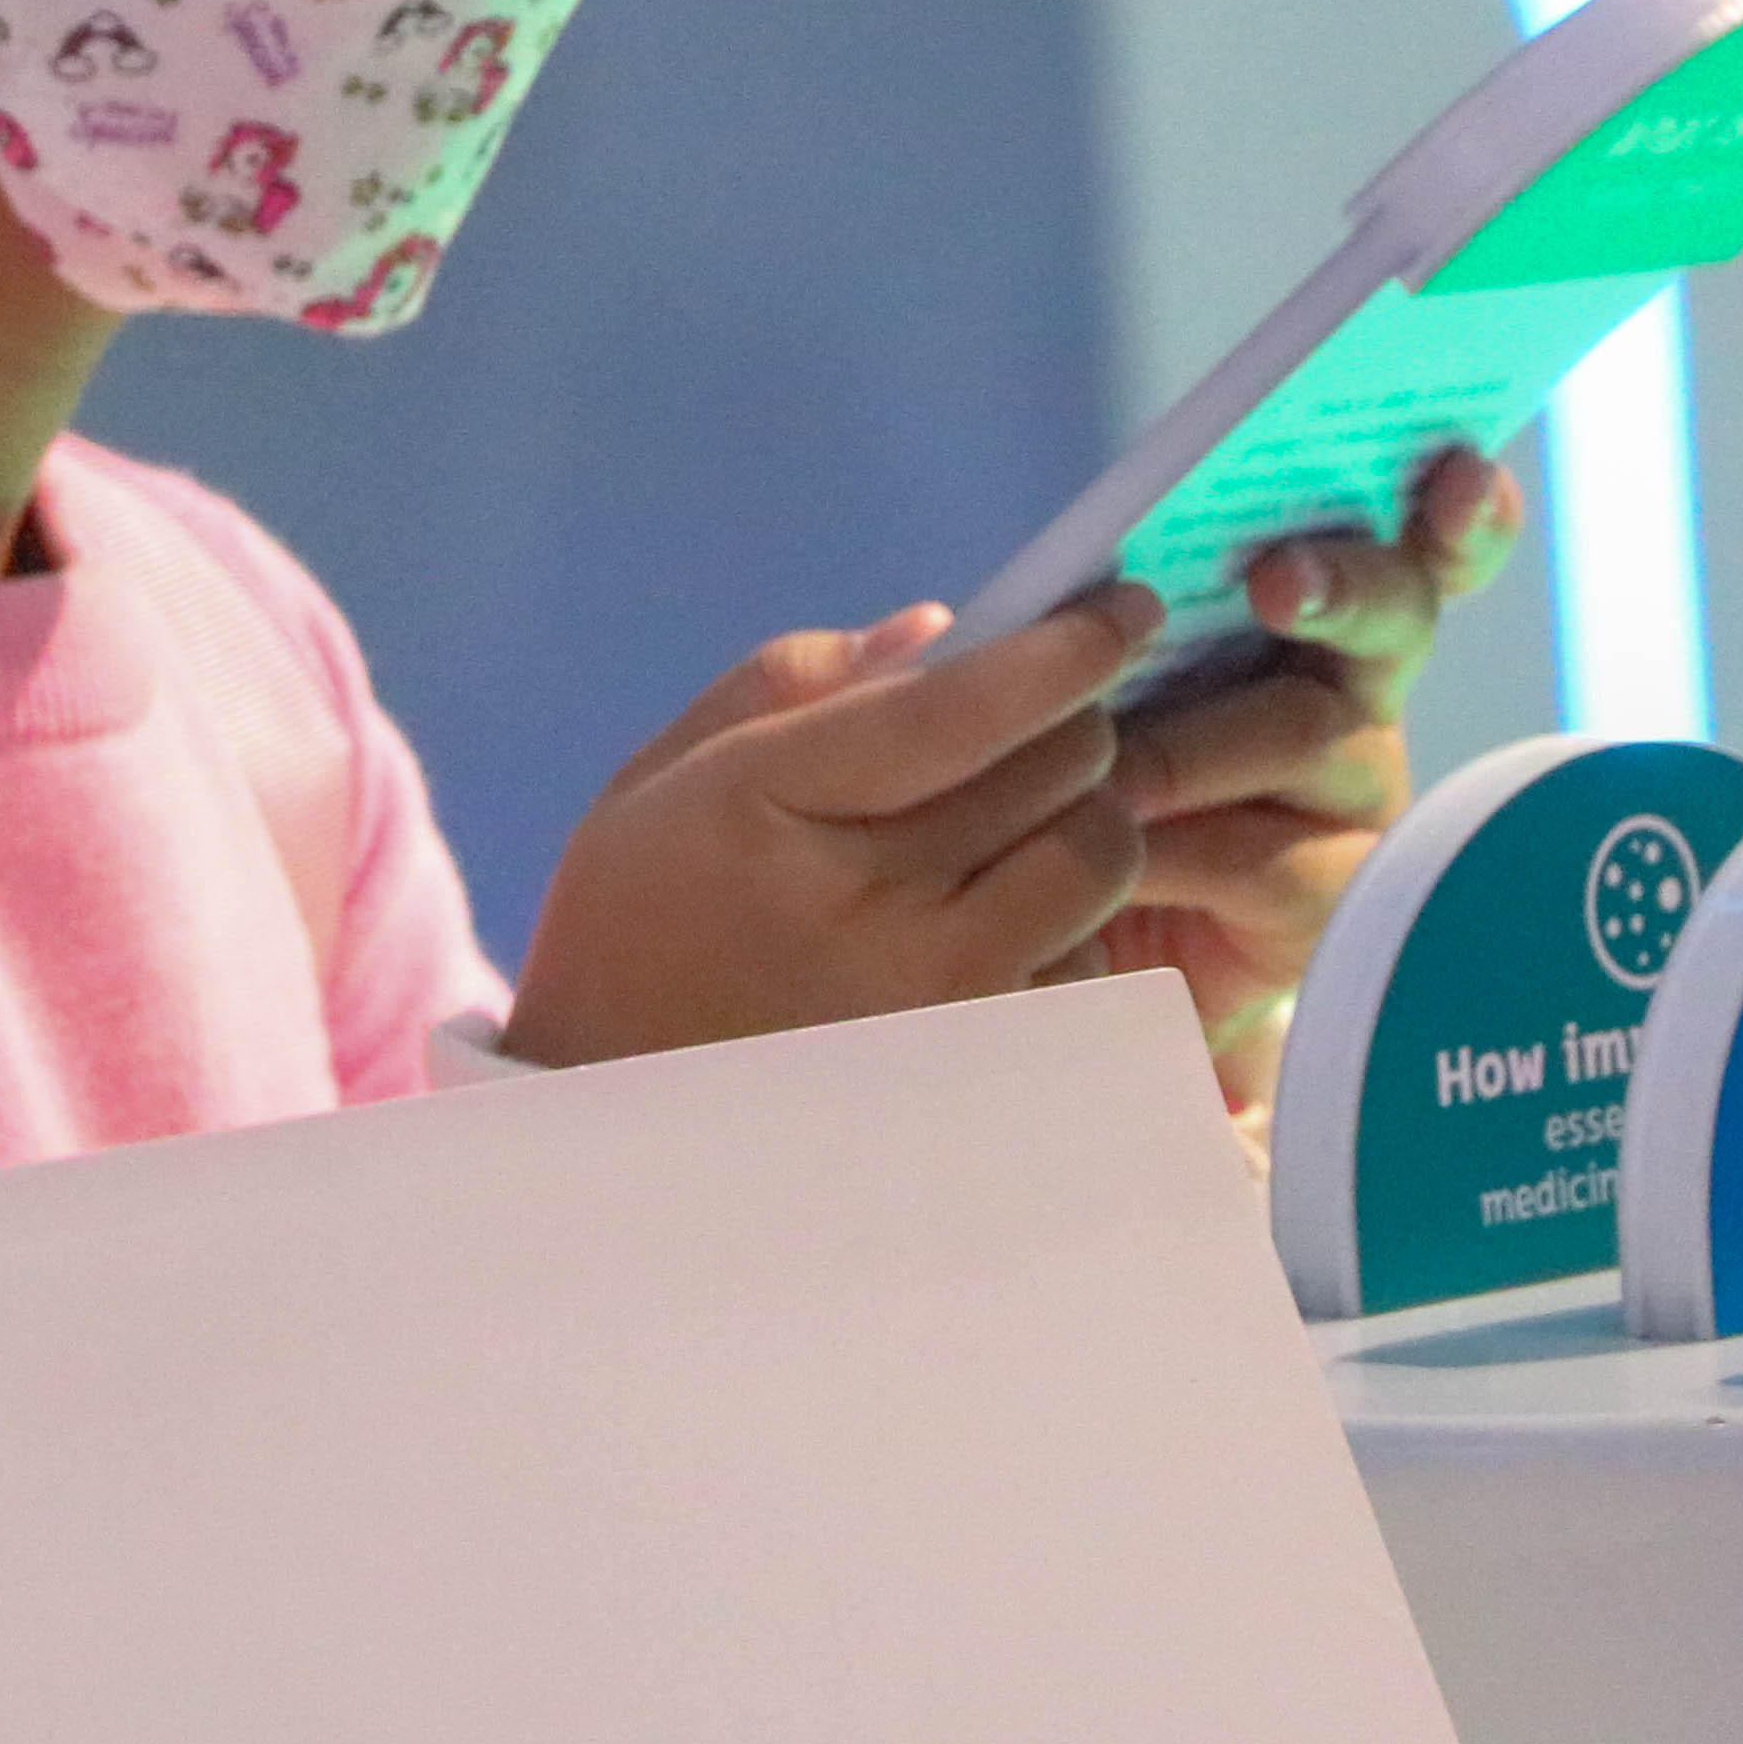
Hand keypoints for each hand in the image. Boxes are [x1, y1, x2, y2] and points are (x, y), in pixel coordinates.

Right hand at [500, 583, 1171, 1070]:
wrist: (619, 1136)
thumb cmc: (642, 929)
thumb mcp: (664, 777)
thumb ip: (793, 681)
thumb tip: (944, 626)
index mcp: (769, 804)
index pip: (963, 708)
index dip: (1065, 647)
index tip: (1124, 608)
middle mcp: (864, 909)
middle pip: (1060, 770)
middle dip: (1076, 725)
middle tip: (1050, 728)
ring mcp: (937, 1006)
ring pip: (1100, 863)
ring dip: (1086, 825)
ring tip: (1018, 840)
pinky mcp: (985, 1078)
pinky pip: (1090, 966)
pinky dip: (1071, 933)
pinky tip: (1001, 942)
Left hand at [1054, 448, 1525, 1098]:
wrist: (1086, 947)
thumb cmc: (1081, 782)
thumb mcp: (1077, 689)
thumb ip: (1079, 627)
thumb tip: (1007, 597)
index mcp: (1310, 611)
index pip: (1410, 541)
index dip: (1457, 513)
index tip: (1461, 470)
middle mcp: (1357, 690)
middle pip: (1392, 611)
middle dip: (1342, 584)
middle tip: (1279, 584)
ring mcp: (1361, 794)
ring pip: (1302, 733)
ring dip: (1190, 747)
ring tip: (1105, 773)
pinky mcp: (1336, 896)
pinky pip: (1261, 858)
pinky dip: (1170, 853)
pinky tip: (1110, 860)